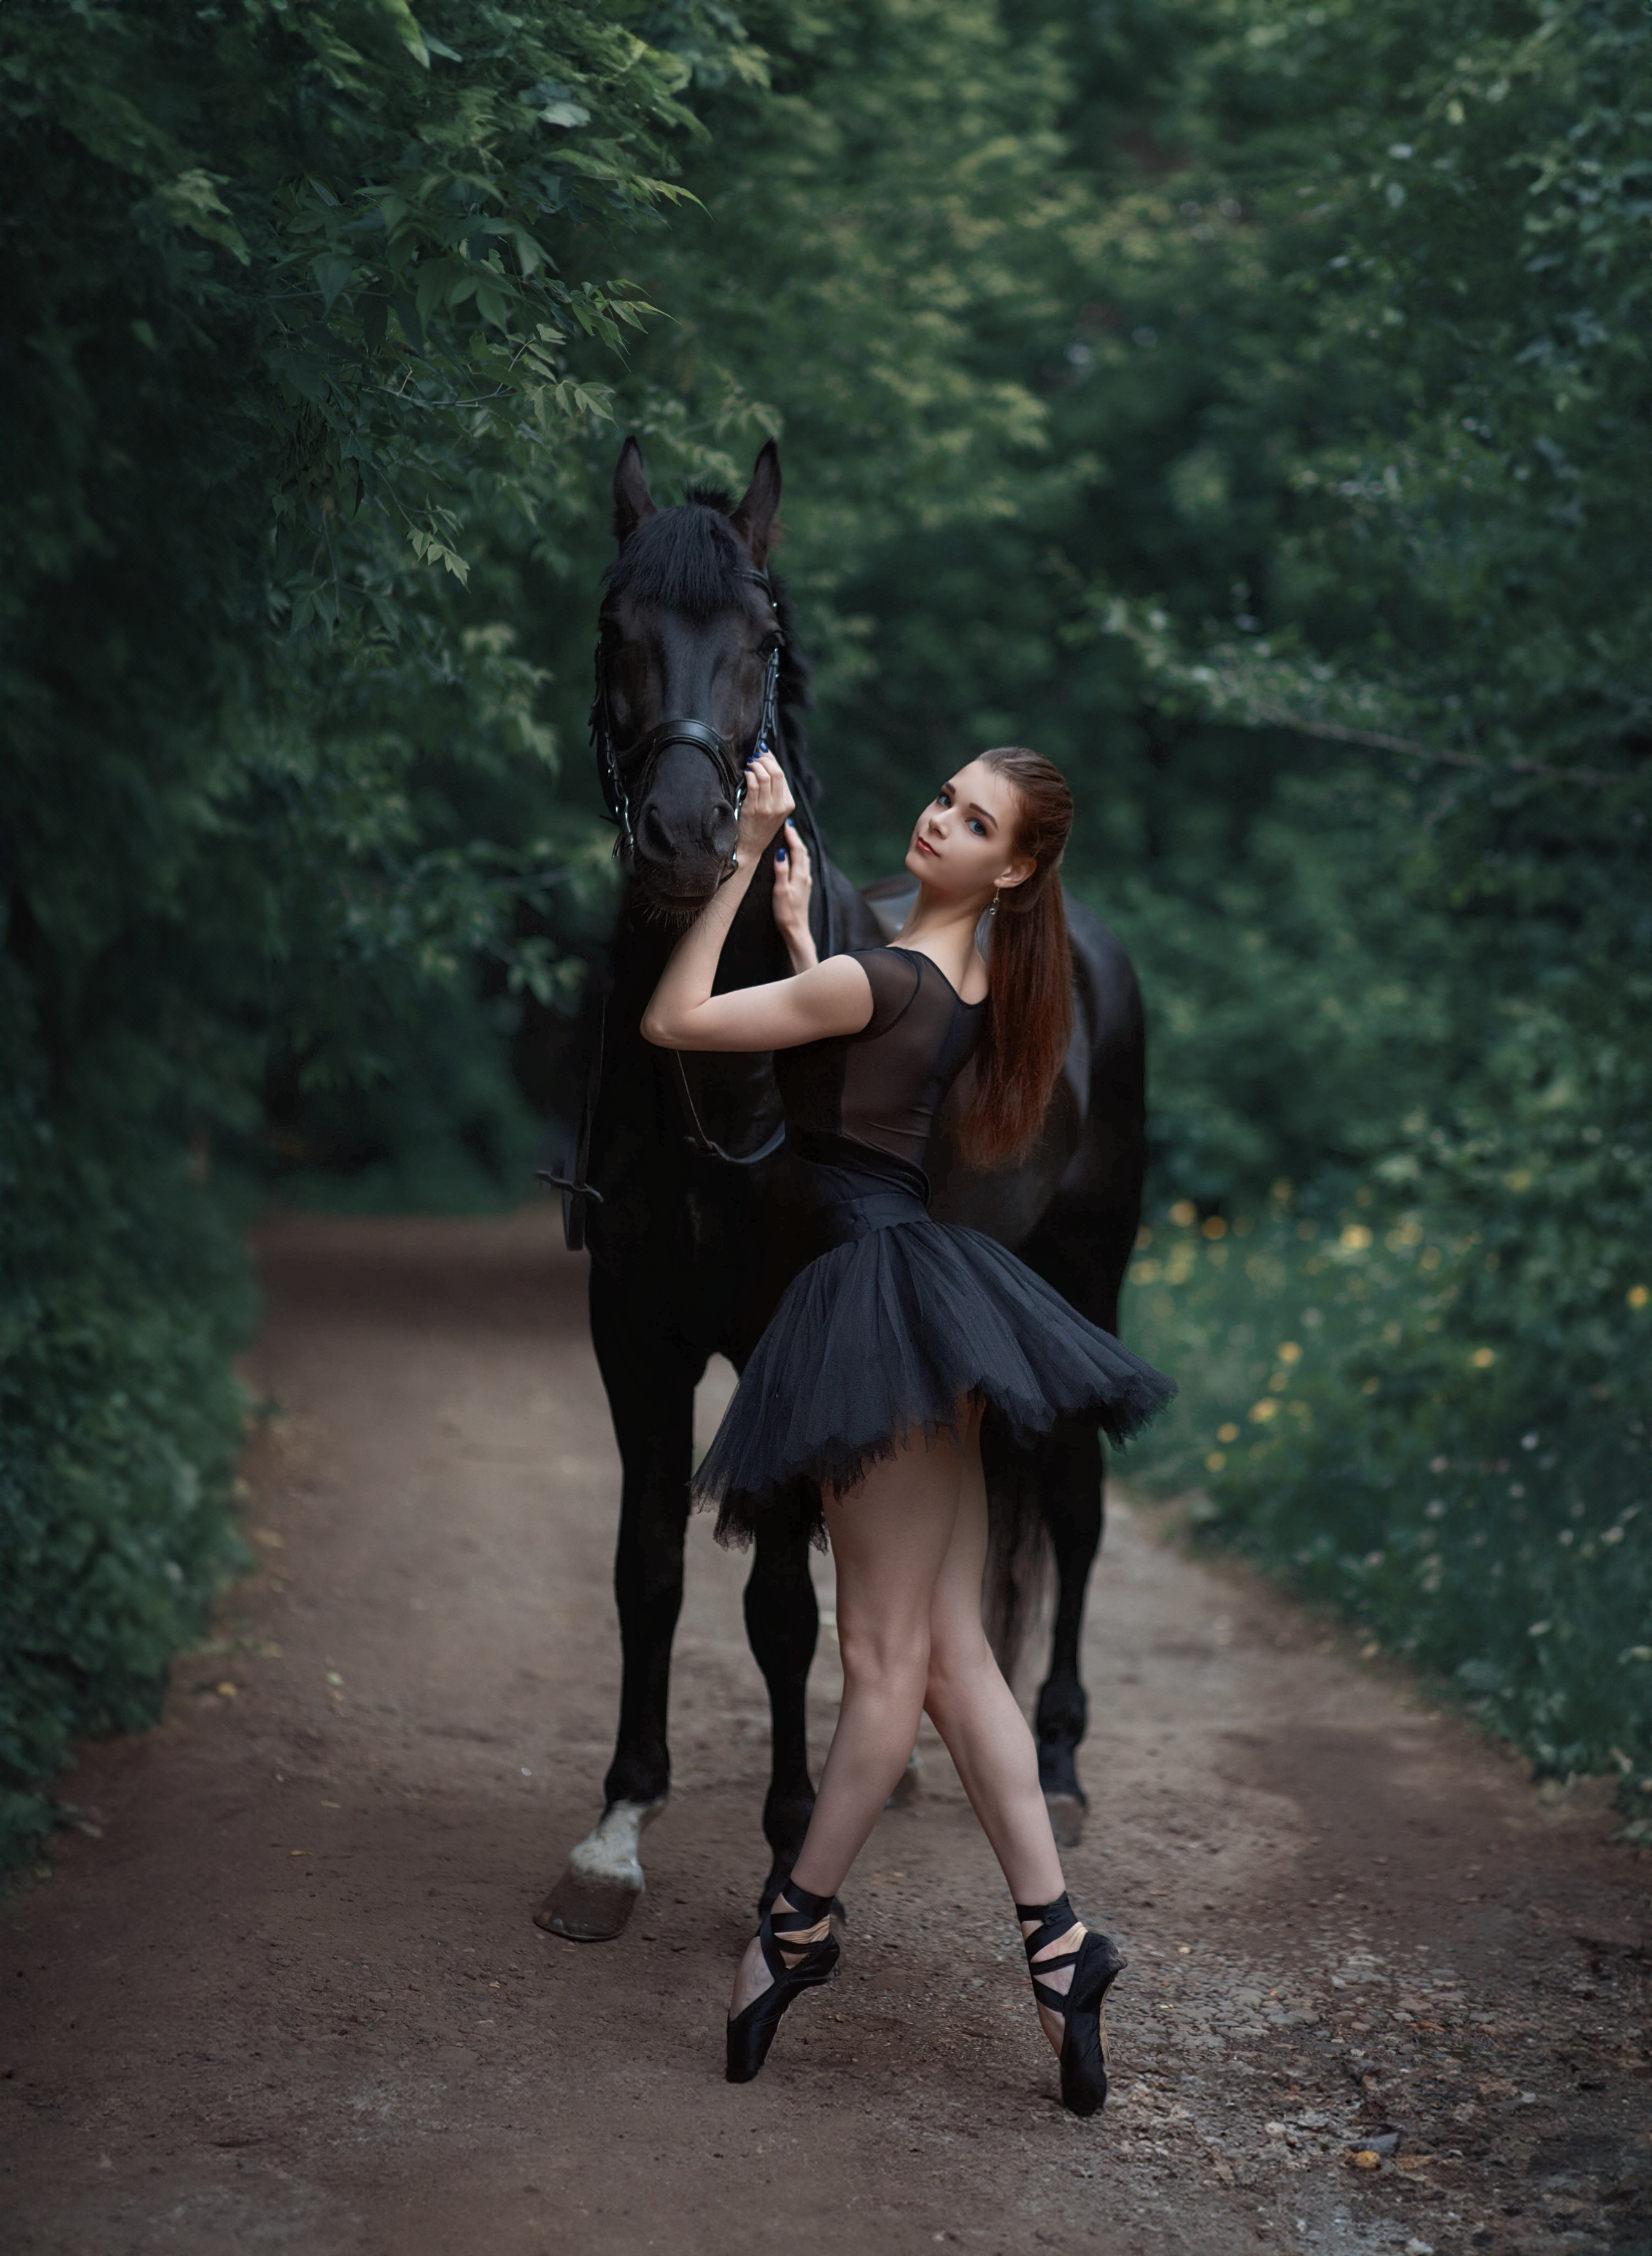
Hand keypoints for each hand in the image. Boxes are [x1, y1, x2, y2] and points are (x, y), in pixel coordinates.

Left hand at [735, 750, 793, 864]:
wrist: (749, 848)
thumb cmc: (758, 828)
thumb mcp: (773, 810)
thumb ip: (773, 791)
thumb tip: (767, 765)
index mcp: (788, 804)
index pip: (782, 775)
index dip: (772, 759)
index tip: (763, 752)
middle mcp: (781, 805)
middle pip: (776, 772)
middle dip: (764, 759)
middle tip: (755, 755)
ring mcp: (768, 808)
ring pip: (765, 776)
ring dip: (755, 765)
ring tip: (749, 764)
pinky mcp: (755, 809)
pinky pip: (753, 784)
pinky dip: (749, 775)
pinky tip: (746, 774)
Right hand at [771, 818, 815, 970]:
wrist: (797, 930)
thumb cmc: (786, 913)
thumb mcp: (781, 891)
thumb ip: (781, 870)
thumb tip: (780, 852)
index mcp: (800, 875)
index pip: (797, 849)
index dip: (792, 835)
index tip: (785, 824)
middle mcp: (805, 876)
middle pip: (803, 851)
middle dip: (795, 837)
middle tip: (787, 825)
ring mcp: (806, 882)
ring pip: (804, 858)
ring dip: (798, 846)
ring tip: (790, 836)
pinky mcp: (804, 887)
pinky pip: (803, 865)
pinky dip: (798, 856)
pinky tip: (794, 856)